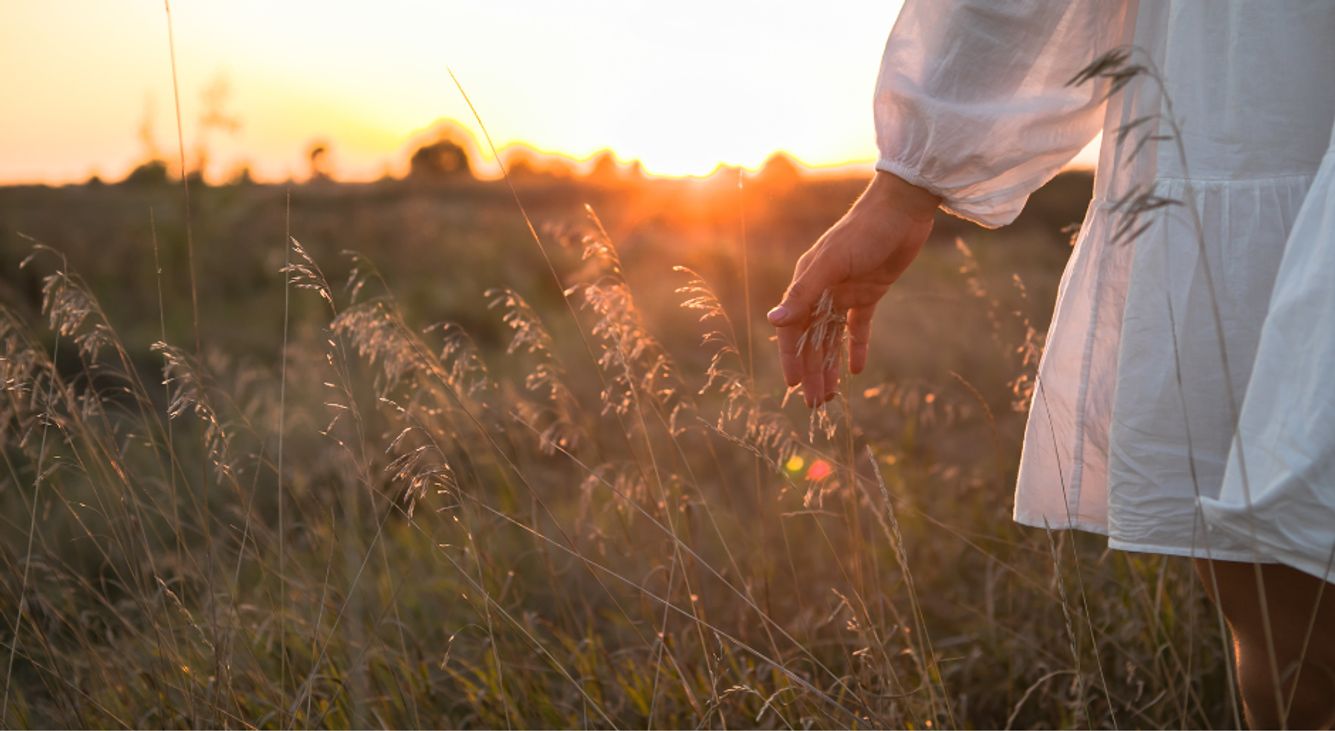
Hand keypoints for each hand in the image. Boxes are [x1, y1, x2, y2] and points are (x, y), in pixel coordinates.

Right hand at [766, 171, 939, 406]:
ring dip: (830, 365)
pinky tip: (857, 370)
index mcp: (807, 283)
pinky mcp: (870, 293)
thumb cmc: (862, 232)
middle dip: (812, 371)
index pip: (793, 329)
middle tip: (815, 404)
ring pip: (833, 338)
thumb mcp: (830, 263)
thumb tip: (772, 322)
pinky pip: (859, 326)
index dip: (792, 358)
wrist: (902, 209)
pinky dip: (857, 347)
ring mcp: (846, 292)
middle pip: (813, 339)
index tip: (794, 386)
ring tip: (830, 396)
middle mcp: (822, 290)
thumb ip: (802, 294)